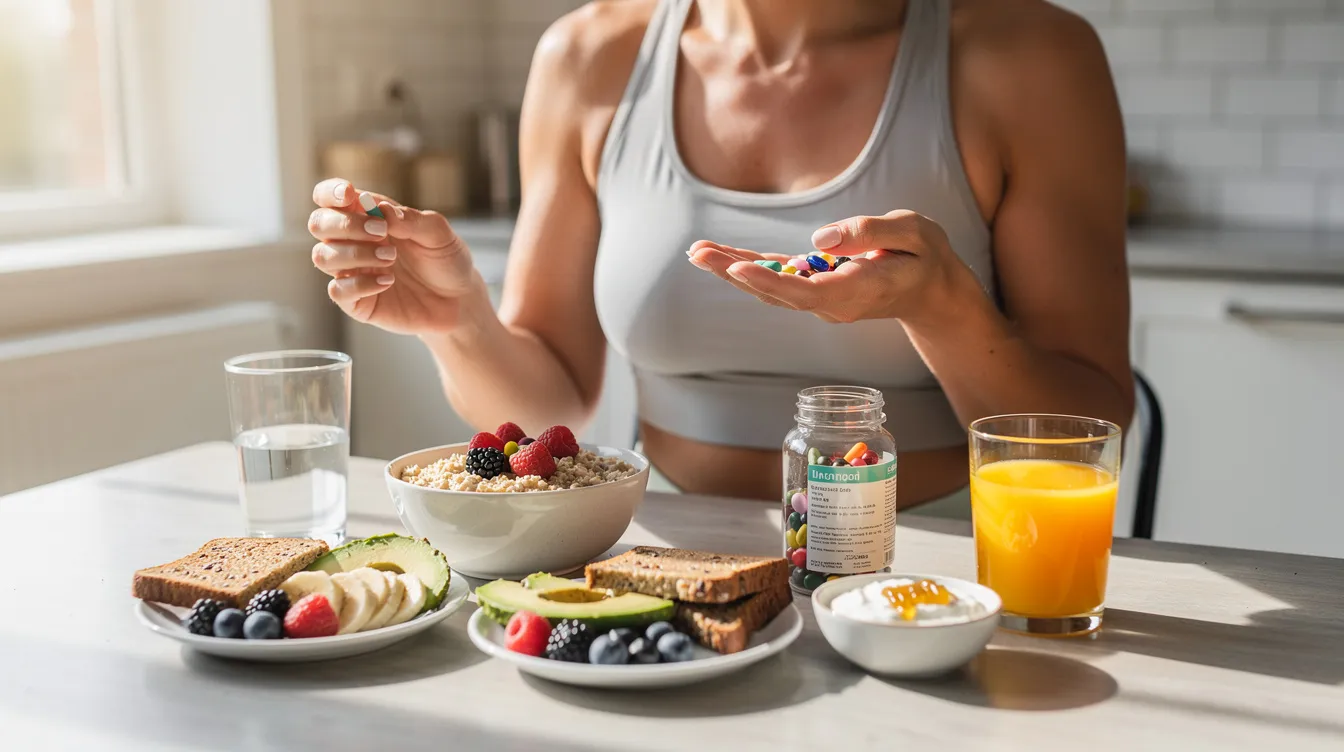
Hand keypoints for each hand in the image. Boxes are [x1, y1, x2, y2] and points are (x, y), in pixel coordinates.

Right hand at [308, 178, 484, 334]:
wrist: (459, 299)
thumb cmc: (445, 260)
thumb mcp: (438, 233)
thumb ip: (410, 219)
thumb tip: (380, 210)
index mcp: (367, 216)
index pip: (329, 197)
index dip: (330, 192)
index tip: (349, 194)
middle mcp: (353, 241)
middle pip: (319, 224)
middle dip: (346, 225)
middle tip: (382, 233)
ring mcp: (352, 271)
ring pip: (322, 257)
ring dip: (355, 254)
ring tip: (391, 257)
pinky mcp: (357, 301)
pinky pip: (337, 291)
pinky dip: (360, 285)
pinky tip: (387, 281)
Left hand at [686, 210, 978, 325]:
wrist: (931, 290)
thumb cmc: (926, 257)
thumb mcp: (915, 233)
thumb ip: (870, 233)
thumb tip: (818, 240)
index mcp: (861, 289)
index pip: (808, 292)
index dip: (771, 282)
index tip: (739, 270)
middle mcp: (835, 303)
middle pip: (778, 293)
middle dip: (736, 273)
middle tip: (698, 254)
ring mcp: (824, 300)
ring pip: (773, 288)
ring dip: (733, 270)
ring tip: (697, 252)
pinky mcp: (817, 289)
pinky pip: (779, 279)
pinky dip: (750, 266)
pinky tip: (720, 257)